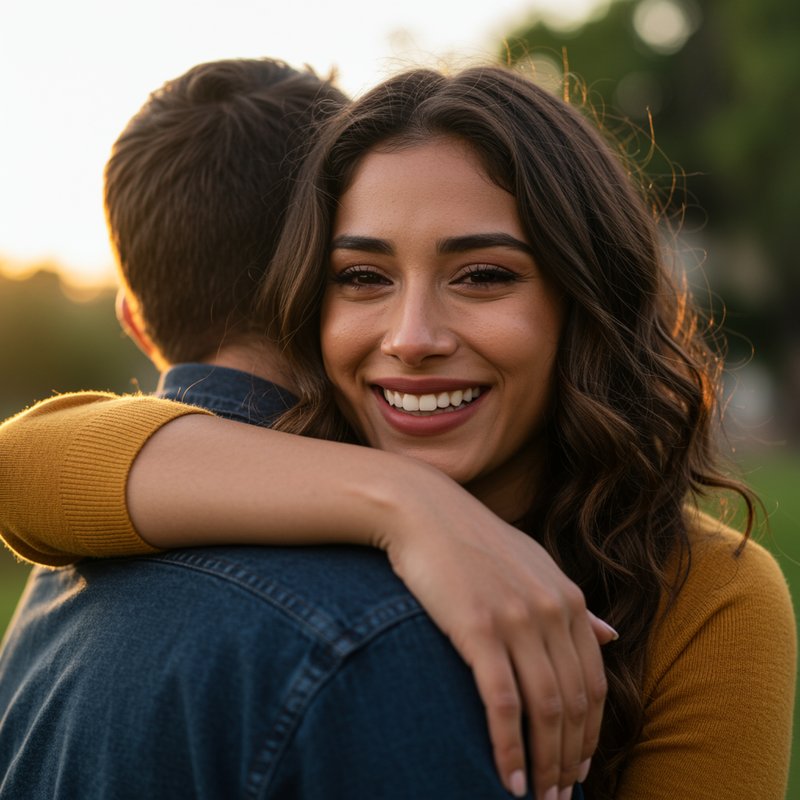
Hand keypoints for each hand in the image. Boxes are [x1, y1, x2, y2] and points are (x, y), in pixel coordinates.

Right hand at [375, 469, 612, 799]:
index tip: (579, 767)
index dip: (591, 734)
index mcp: (570, 599)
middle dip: (569, 759)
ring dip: (544, 763)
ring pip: (545, 710)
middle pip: (574, 704)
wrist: (425, 512)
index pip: (594, 683)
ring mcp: (517, 619)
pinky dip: (509, 747)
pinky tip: (507, 777)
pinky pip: (502, 703)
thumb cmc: (476, 542)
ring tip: (536, 797)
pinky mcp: (478, 628)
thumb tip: (614, 635)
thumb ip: (576, 604)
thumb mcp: (536, 565)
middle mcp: (552, 611)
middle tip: (558, 797)